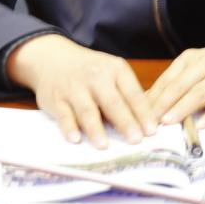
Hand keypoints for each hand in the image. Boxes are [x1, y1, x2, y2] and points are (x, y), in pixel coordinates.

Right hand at [7, 34, 155, 148]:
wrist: (52, 58)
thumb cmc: (90, 70)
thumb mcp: (111, 72)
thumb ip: (127, 94)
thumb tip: (146, 124)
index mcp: (116, 70)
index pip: (133, 93)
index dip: (143, 112)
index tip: (152, 130)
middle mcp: (96, 77)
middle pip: (113, 102)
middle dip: (125, 122)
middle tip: (136, 140)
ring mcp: (74, 88)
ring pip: (87, 110)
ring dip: (96, 128)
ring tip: (104, 146)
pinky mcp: (56, 99)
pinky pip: (63, 115)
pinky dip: (69, 127)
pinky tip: (75, 139)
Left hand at [145, 45, 204, 129]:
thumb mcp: (202, 71)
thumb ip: (180, 84)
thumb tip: (149, 106)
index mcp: (193, 59)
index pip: (167, 79)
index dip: (151, 97)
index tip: (135, 114)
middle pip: (179, 85)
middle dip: (161, 104)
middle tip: (146, 121)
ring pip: (199, 93)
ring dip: (182, 108)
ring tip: (167, 122)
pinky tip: (202, 125)